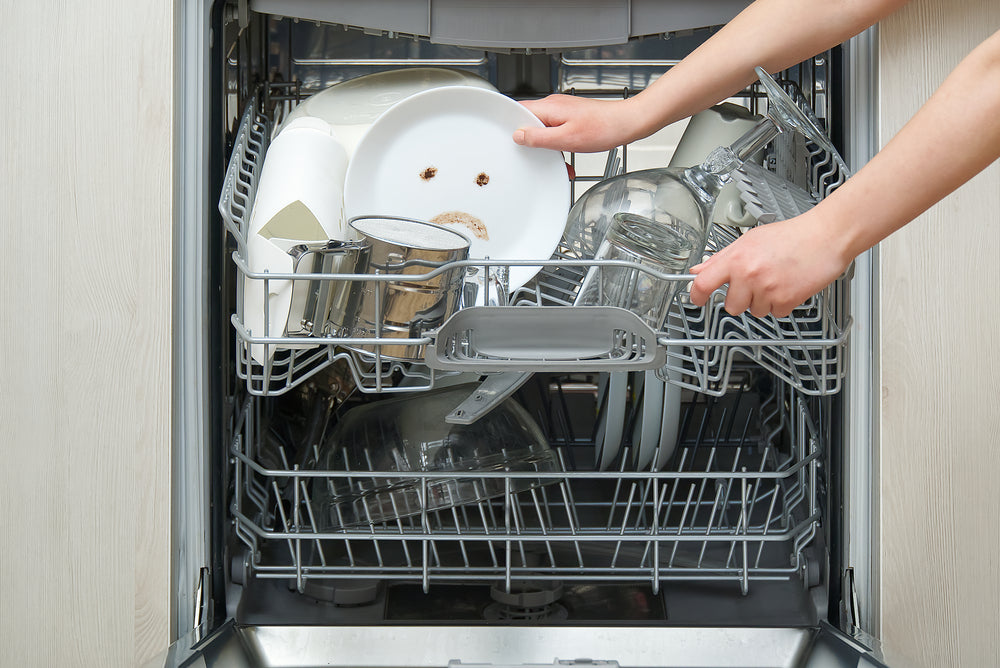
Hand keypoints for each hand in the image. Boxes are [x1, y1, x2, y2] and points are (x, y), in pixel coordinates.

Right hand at [513, 95, 641, 152]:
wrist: (626, 123)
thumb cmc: (602, 128)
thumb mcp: (566, 139)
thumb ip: (539, 138)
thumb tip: (518, 135)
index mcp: (549, 107)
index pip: (518, 111)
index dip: (510, 126)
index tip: (511, 141)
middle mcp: (554, 105)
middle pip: (530, 122)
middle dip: (531, 141)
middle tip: (537, 153)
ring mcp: (562, 110)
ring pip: (544, 129)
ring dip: (547, 146)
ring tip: (558, 156)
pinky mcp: (570, 117)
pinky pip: (556, 131)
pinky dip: (558, 144)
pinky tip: (567, 155)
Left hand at [688, 211, 850, 317]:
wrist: (825, 236)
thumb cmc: (791, 235)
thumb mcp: (749, 239)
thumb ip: (721, 258)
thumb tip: (698, 270)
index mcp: (736, 258)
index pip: (703, 283)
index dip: (696, 295)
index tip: (697, 300)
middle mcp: (749, 275)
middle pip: (731, 306)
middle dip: (740, 298)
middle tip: (754, 283)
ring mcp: (767, 289)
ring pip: (754, 311)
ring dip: (762, 301)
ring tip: (775, 279)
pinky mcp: (786, 300)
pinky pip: (775, 313)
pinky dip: (781, 303)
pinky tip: (787, 285)